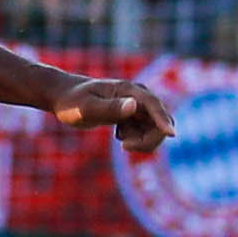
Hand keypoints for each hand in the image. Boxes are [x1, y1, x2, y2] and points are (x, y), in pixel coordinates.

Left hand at [52, 77, 174, 151]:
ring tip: (118, 137)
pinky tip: (118, 133)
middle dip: (148, 140)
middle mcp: (138, 96)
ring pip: (155, 130)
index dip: (163, 120)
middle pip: (160, 122)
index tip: (171, 135)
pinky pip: (147, 133)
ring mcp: (139, 106)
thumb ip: (110, 108)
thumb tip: (134, 106)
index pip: (152, 105)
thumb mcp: (86, 108)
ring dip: (141, 141)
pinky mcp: (136, 116)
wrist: (66, 98)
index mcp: (128, 90)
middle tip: (123, 146)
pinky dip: (135, 139)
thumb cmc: (72, 102)